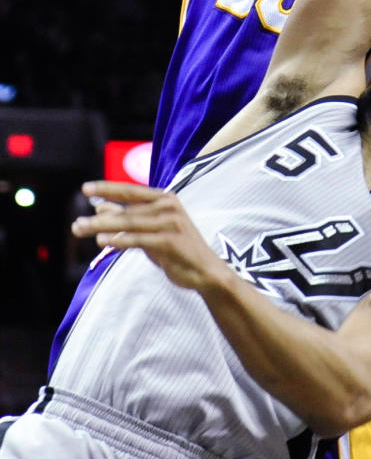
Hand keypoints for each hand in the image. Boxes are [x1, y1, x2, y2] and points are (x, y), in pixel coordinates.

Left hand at [72, 181, 222, 293]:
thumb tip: (99, 207)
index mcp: (165, 199)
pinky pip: (139, 240)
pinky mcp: (169, 242)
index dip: (107, 188)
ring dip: (102, 227)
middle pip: (126, 210)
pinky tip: (103, 241)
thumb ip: (127, 218)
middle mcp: (168, 207)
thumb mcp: (150, 230)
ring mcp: (170, 224)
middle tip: (77, 223)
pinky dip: (120, 240)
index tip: (85, 188)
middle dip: (99, 218)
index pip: (130, 191)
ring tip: (81, 229)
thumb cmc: (176, 249)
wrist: (205, 271)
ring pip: (129, 223)